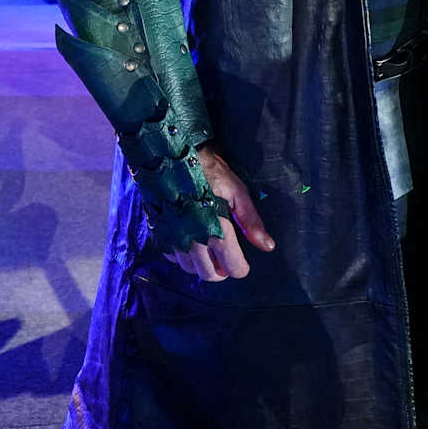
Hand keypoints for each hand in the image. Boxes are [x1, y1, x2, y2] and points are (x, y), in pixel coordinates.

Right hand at [164, 147, 276, 280]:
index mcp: (215, 230)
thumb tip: (267, 246)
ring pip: (189, 268)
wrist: (171, 154)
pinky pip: (172, 256)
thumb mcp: (236, 191)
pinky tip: (190, 240)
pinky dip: (182, 255)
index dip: (240, 268)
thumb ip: (250, 221)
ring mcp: (173, 238)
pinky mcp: (159, 232)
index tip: (242, 262)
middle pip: (209, 275)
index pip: (232, 267)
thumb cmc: (209, 170)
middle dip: (221, 270)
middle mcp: (192, 240)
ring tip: (209, 249)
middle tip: (226, 257)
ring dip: (201, 264)